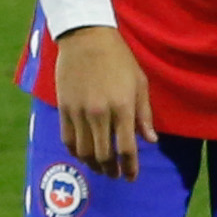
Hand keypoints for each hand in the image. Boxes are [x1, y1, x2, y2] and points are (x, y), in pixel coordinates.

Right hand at [49, 25, 155, 177]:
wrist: (86, 39)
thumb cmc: (119, 60)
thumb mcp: (140, 84)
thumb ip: (144, 115)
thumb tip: (151, 140)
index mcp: (123, 107)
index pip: (127, 148)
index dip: (130, 167)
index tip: (131, 177)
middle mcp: (100, 113)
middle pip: (104, 155)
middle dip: (111, 170)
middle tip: (116, 175)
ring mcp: (79, 112)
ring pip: (84, 151)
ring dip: (93, 165)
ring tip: (101, 168)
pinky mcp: (64, 108)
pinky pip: (68, 139)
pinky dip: (76, 152)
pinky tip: (84, 155)